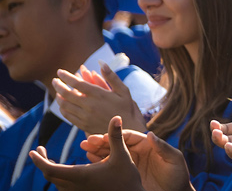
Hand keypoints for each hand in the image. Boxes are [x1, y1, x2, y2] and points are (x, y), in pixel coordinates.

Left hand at [28, 117, 147, 190]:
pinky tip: (65, 171)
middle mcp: (74, 186)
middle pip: (48, 175)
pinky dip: (58, 177)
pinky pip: (62, 187)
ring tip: (50, 160)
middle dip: (41, 162)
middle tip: (40, 151)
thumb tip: (116, 117)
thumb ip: (116, 136)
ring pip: (55, 182)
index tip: (34, 150)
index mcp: (80, 175)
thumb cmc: (127, 179)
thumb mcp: (122, 156)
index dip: (38, 160)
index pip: (49, 169)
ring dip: (50, 170)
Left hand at [53, 65, 145, 134]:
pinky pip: (68, 116)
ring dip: (59, 97)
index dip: (66, 76)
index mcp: (99, 95)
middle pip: (67, 94)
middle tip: (55, 80)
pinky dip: (63, 109)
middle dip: (58, 85)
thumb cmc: (127, 108)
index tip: (60, 71)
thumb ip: (111, 76)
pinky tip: (64, 105)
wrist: (127, 131)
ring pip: (65, 105)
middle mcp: (90, 106)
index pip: (77, 83)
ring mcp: (85, 117)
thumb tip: (101, 62)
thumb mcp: (124, 90)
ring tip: (58, 91)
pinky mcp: (83, 126)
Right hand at [80, 119, 191, 190]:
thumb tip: (150, 134)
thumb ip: (163, 147)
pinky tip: (89, 159)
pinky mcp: (126, 174)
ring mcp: (130, 163)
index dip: (116, 135)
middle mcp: (137, 152)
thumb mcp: (174, 160)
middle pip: (117, 143)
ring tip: (84, 148)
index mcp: (149, 146)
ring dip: (97, 150)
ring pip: (111, 153)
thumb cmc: (178, 176)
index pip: (129, 137)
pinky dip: (99, 162)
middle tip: (88, 141)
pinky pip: (111, 166)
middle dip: (102, 141)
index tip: (103, 136)